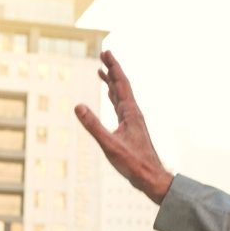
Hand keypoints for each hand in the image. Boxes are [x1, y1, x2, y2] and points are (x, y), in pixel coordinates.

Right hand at [75, 51, 173, 203]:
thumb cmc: (133, 163)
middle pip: (122, 86)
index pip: (121, 84)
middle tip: (104, 54)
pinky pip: (120, 106)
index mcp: (131, 113)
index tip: (106, 52)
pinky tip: (109, 96)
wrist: (151, 177)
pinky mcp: (130, 128)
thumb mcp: (109, 145)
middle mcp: (133, 113)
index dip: (113, 68)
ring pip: (121, 96)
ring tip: (103, 71)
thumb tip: (78, 106)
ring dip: (112, 82)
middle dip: (112, 69)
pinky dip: (113, 97)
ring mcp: (132, 121)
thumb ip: (93, 126)